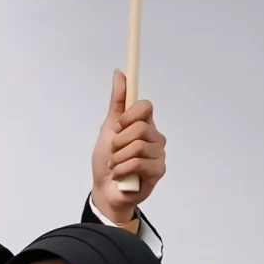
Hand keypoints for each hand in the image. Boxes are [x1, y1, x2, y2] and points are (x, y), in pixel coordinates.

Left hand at [90, 69, 165, 222]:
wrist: (105, 189)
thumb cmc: (107, 160)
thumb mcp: (108, 128)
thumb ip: (117, 102)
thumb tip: (119, 73)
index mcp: (144, 124)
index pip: (145, 106)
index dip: (130, 114)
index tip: (118, 124)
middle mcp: (154, 137)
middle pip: (140, 127)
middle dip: (119, 141)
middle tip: (114, 150)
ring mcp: (158, 154)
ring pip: (138, 146)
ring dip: (118, 158)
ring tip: (116, 165)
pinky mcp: (158, 171)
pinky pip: (139, 163)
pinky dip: (122, 169)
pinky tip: (121, 175)